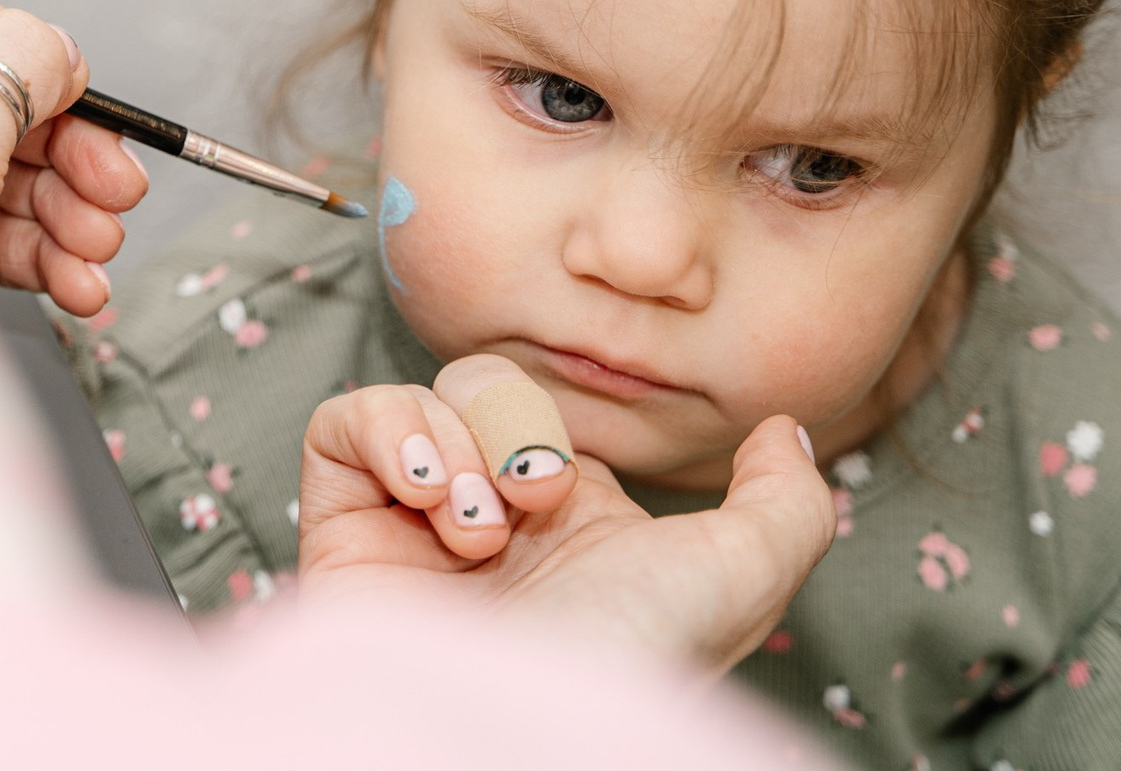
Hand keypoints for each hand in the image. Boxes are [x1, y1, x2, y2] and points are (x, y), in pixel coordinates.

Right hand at [297, 355, 833, 669]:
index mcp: (569, 527)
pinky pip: (341, 425)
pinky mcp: (338, 536)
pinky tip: (424, 491)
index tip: (571, 486)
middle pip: (483, 389)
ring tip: (473, 528)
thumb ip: (783, 501)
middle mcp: (484, 522)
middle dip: (511, 424)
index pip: (550, 416)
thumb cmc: (629, 658)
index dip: (556, 423)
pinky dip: (385, 431)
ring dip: (455, 441)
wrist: (514, 730)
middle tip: (527, 501)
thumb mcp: (743, 575)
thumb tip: (781, 429)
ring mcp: (406, 530)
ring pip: (417, 402)